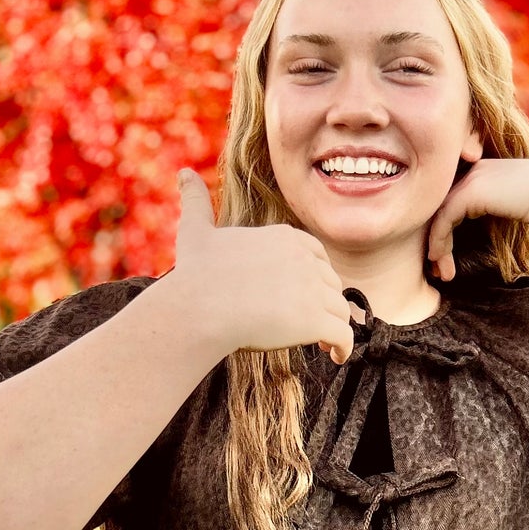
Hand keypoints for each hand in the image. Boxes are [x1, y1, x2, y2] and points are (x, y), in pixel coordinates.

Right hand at [169, 170, 357, 364]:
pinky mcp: (315, 320)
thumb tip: (183, 173)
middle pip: (330, 283)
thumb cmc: (195, 274)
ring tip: (326, 343)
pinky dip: (345, 347)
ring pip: (340, 310)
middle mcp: (304, 259)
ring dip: (336, 325)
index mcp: (285, 238)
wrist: (198, 308)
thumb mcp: (196, 231)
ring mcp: (312, 289)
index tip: (306, 295)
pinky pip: (344, 335)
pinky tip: (336, 357)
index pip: (317, 256)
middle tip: (316, 322)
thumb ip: (195, 201)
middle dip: (326, 302)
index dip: (315, 276)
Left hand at [424, 158, 528, 281]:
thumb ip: (500, 207)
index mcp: (483, 170)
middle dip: (436, 238)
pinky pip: (444, 218)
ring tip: (438, 272)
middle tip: (434, 267)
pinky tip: (440, 259)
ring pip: (438, 213)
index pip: (451, 199)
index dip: (444, 228)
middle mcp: (474, 170)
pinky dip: (439, 240)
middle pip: (440, 206)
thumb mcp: (519, 203)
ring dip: (436, 245)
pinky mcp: (472, 191)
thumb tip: (493, 225)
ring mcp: (472, 178)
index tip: (444, 256)